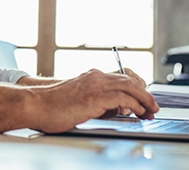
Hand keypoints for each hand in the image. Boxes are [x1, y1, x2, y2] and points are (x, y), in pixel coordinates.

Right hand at [28, 69, 158, 132]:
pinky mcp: (94, 97)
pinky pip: (122, 99)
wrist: (36, 105)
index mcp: (92, 76)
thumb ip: (99, 102)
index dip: (138, 86)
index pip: (123, 76)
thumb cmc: (53, 106)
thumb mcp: (81, 101)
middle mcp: (96, 77)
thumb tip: (118, 109)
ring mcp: (95, 85)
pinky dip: (134, 105)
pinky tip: (137, 113)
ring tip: (150, 111)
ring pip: (130, 87)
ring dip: (144, 100)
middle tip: (153, 107)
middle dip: (145, 94)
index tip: (145, 98)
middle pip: (130, 80)